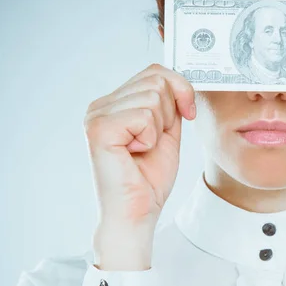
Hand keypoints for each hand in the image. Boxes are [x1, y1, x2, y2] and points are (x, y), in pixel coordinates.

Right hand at [84, 63, 195, 268]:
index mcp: (114, 104)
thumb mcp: (166, 131)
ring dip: (159, 128)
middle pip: (156, 80)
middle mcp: (100, 106)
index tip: (188, 113)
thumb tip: (180, 79)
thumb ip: (170, 104)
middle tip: (153, 142)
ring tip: (142, 149)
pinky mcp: (99, 128)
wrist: (137, 213)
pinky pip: (144, 115)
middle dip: (170, 113)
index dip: (180, 89)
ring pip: (153, 96)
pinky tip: (135, 154)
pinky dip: (149, 137)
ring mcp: (96, 115)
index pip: (154, 72)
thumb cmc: (148, 179)